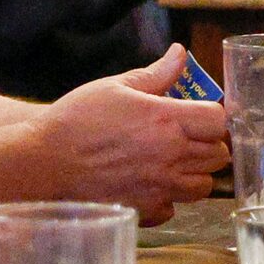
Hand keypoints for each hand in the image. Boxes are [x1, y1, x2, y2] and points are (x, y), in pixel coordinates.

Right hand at [33, 47, 230, 220]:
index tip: (198, 114)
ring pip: (204, 186)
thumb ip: (156, 73)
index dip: (211, 116)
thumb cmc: (77, 120)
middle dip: (208, 143)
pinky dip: (169, 198)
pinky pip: (175, 207)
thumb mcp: (115, 87)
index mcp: (166, 120)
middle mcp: (170, 156)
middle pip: (219, 155)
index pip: (218, 120)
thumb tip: (179, 53)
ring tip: (173, 161)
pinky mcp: (146, 210)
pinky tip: (151, 183)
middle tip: (188, 136)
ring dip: (195, 173)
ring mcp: (160, 187)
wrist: (44, 163)